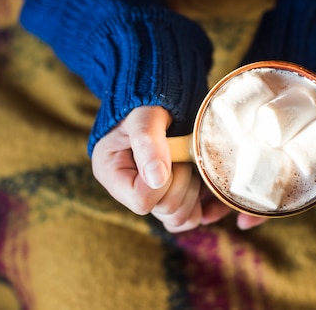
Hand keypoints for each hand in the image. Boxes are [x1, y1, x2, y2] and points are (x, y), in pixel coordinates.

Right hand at [91, 106, 232, 231]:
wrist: (160, 96)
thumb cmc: (147, 103)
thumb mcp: (144, 116)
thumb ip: (148, 143)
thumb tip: (156, 179)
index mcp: (112, 174)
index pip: (142, 201)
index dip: (165, 181)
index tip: (170, 154)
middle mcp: (128, 192)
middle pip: (166, 211)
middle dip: (183, 181)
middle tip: (183, 154)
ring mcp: (151, 199)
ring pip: (181, 218)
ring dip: (194, 188)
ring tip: (189, 162)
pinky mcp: (170, 200)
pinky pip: (191, 219)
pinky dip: (203, 202)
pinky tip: (202, 180)